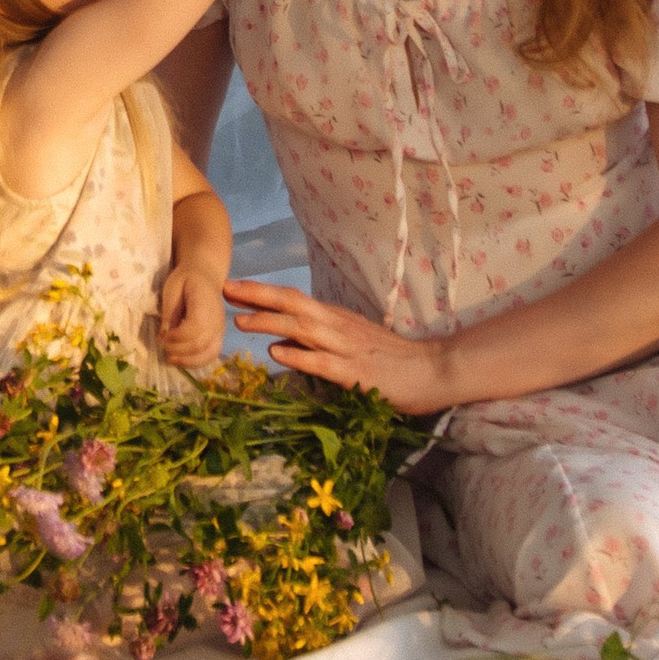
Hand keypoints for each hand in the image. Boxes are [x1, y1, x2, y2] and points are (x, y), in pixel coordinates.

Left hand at [158, 261, 224, 368]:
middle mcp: (217, 319)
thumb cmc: (186, 279)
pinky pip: (212, 355)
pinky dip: (196, 362)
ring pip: (209, 353)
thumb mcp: (172, 288)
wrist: (204, 275)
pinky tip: (181, 360)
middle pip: (201, 343)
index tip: (162, 335)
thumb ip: (169, 312)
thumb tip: (164, 335)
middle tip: (162, 345)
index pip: (195, 327)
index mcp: (205, 303)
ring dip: (188, 361)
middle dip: (178, 349)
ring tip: (170, 358)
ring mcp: (220, 329)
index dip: (177, 336)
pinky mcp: (219, 336)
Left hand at [222, 277, 462, 413]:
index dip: (262, 292)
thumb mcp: (351, 342)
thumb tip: (280, 342)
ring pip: (303, 329)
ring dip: (270, 323)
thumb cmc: (392, 358)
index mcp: (336, 319)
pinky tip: (278, 353)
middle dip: (257, 296)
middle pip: (293, 304)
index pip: (293, 299)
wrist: (433, 369)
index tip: (232, 287)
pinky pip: (322, 362)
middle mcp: (338, 327)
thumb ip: (316, 341)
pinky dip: (298, 356)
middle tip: (225, 289)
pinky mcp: (356, 373)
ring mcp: (347, 348)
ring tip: (241, 320)